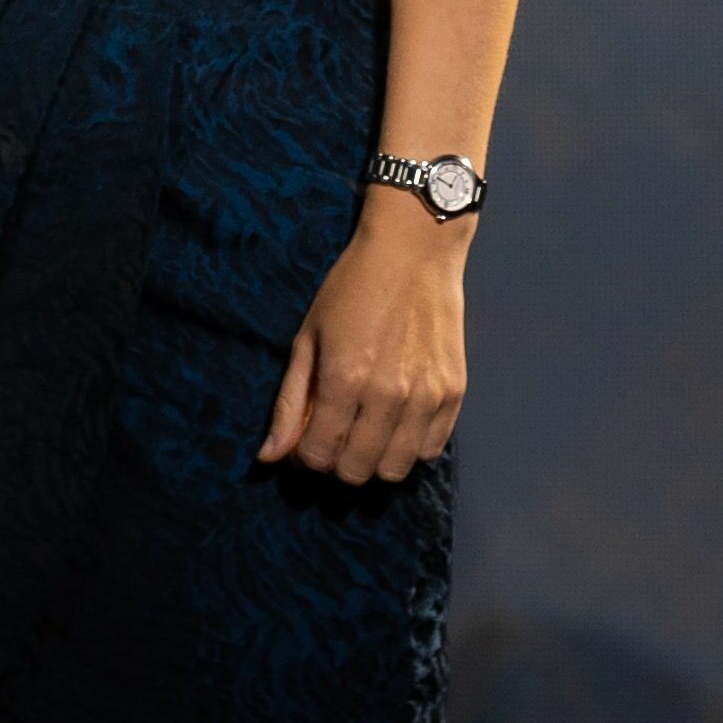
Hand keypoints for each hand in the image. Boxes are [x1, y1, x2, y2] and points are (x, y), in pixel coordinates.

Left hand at [256, 192, 469, 483]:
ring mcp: (426, 396)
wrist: (414, 251)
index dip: (306, 457)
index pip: (319, 457)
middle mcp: (387, 395)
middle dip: (337, 463)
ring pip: (395, 470)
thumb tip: (269, 458)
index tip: (306, 439)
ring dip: (374, 461)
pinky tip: (397, 422)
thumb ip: (288, 402)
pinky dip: (411, 447)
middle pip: (356, 471)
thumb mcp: (308, 337)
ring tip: (366, 432)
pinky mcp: (454, 392)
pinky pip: (431, 450)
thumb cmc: (352, 288)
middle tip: (335, 435)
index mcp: (343, 379)